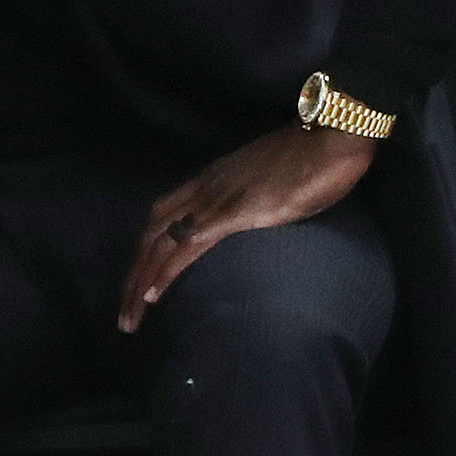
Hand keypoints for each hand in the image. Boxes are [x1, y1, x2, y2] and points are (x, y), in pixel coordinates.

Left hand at [118, 126, 376, 332]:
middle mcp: (203, 190)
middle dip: (133, 277)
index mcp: (210, 182)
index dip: (146, 253)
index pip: (162, 219)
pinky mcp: (234, 212)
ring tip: (130, 318)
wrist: (331, 136)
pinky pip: (189, 244)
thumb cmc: (311, 160)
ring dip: (140, 282)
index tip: (137, 285)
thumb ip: (248, 202)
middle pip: (150, 236)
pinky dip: (167, 270)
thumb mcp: (268, 184)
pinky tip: (154, 294)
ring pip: (160, 244)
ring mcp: (216, 200)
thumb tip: (246, 220)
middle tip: (124, 317)